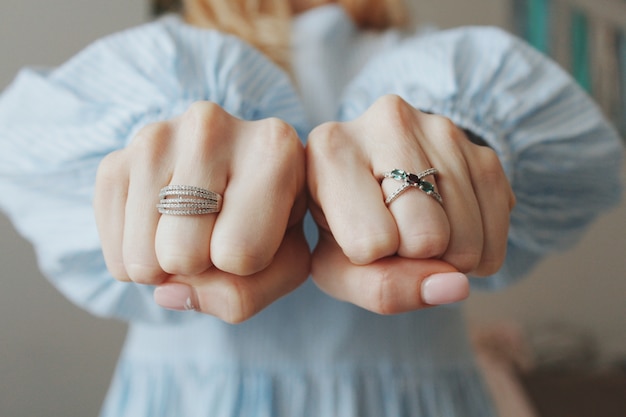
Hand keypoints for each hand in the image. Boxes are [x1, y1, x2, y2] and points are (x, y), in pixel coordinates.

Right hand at [94, 102, 309, 322]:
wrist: (230, 181)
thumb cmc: (268, 223)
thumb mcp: (285, 263)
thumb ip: (244, 294)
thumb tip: (168, 294)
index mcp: (273, 146)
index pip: (240, 251)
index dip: (246, 266)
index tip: (256, 234)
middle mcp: (210, 126)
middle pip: (184, 255)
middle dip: (200, 268)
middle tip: (216, 237)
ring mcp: (155, 138)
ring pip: (143, 259)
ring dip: (166, 269)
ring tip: (192, 234)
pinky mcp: (115, 160)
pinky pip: (114, 250)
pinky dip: (137, 261)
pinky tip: (162, 232)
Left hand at [306, 95, 514, 313]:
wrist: (378, 186)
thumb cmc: (347, 230)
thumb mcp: (337, 268)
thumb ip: (381, 289)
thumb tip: (455, 286)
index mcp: (332, 149)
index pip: (372, 242)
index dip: (371, 261)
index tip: (359, 240)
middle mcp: (388, 122)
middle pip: (427, 236)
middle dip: (417, 260)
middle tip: (397, 242)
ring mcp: (442, 129)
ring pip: (467, 236)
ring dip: (451, 260)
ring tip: (421, 239)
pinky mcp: (481, 148)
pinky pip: (499, 226)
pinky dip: (481, 251)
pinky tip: (453, 235)